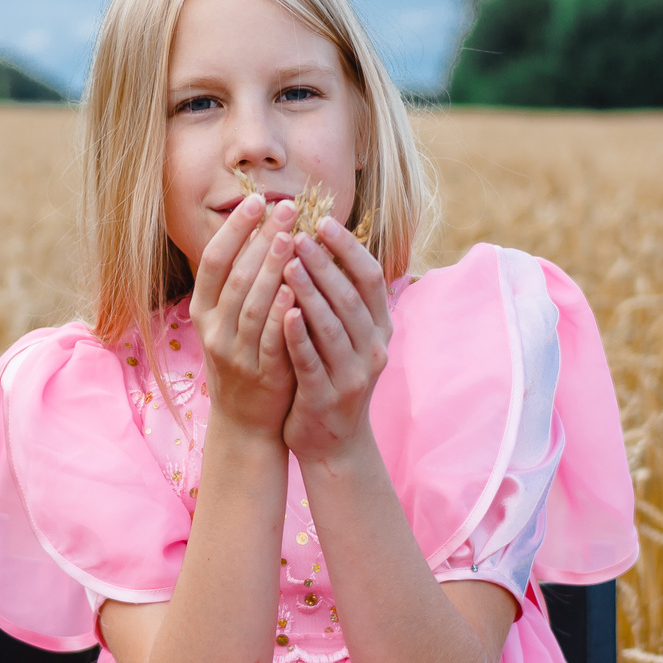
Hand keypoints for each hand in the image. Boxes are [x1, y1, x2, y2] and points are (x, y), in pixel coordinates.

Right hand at [190, 195, 299, 435]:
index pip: (214, 260)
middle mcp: (213, 330)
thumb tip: (263, 227)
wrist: (245, 421)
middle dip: (261, 238)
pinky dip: (282, 313)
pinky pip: (270, 338)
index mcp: (204, 310)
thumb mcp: (229, 320)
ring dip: (271, 269)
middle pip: (235, 276)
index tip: (256, 200)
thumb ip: (241, 281)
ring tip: (292, 237)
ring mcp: (235, 353)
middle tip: (286, 207)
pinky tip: (296, 289)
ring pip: (251, 304)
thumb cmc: (244, 358)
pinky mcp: (261, 374)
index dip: (234, 229)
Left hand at [279, 217, 391, 463]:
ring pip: (333, 327)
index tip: (322, 220)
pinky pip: (312, 362)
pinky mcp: (327, 397)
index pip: (371, 277)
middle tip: (297, 233)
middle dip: (324, 263)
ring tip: (287, 263)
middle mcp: (373, 348)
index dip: (349, 247)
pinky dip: (299, 336)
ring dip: (311, 293)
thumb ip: (339, 297)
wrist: (333, 442)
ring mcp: (353, 375)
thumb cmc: (332, 375)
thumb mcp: (347, 335)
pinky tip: (284, 313)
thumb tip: (320, 240)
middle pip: (351, 297)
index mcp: (379, 327)